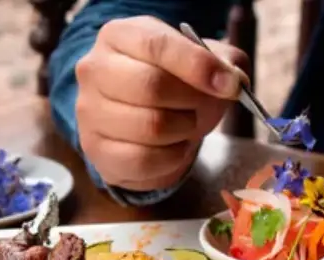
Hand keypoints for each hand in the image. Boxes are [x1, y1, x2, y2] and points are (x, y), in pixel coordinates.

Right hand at [75, 16, 248, 191]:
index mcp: (119, 35)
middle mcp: (95, 69)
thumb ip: (223, 62)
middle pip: (151, 87)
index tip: (230, 85)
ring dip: (184, 131)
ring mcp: (90, 112)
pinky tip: (174, 147)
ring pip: (150, 127)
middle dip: (192, 102)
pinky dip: (172, 158)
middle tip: (204, 107)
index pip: (158, 46)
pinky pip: (144, 160)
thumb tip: (233, 81)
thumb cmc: (171, 81)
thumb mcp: (198, 59)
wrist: (138, 113)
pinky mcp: (96, 149)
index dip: (198, 66)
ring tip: (186, 125)